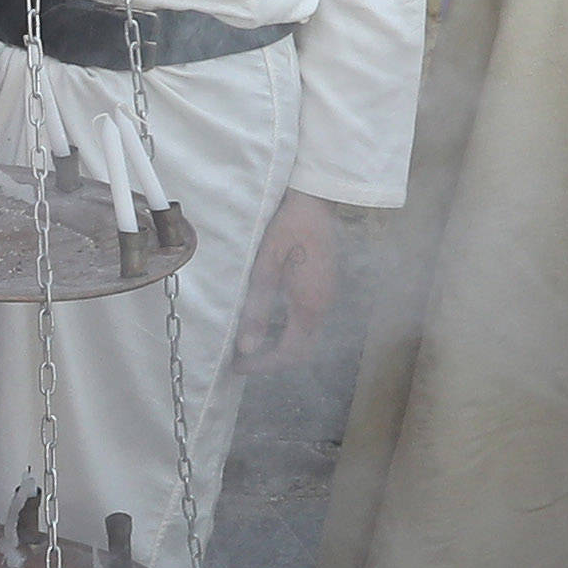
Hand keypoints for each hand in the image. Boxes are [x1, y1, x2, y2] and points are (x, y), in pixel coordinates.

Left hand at [236, 193, 343, 375]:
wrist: (316, 201)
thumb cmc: (287, 229)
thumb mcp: (264, 269)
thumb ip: (257, 310)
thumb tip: (247, 347)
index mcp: (309, 306)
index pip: (288, 353)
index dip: (263, 365)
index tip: (238, 366)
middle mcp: (324, 307)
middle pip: (301, 351)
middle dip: (272, 360)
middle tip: (243, 360)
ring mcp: (328, 297)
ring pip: (307, 337)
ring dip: (282, 346)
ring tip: (252, 342)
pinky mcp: (327, 287)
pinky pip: (311, 320)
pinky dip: (290, 330)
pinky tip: (270, 321)